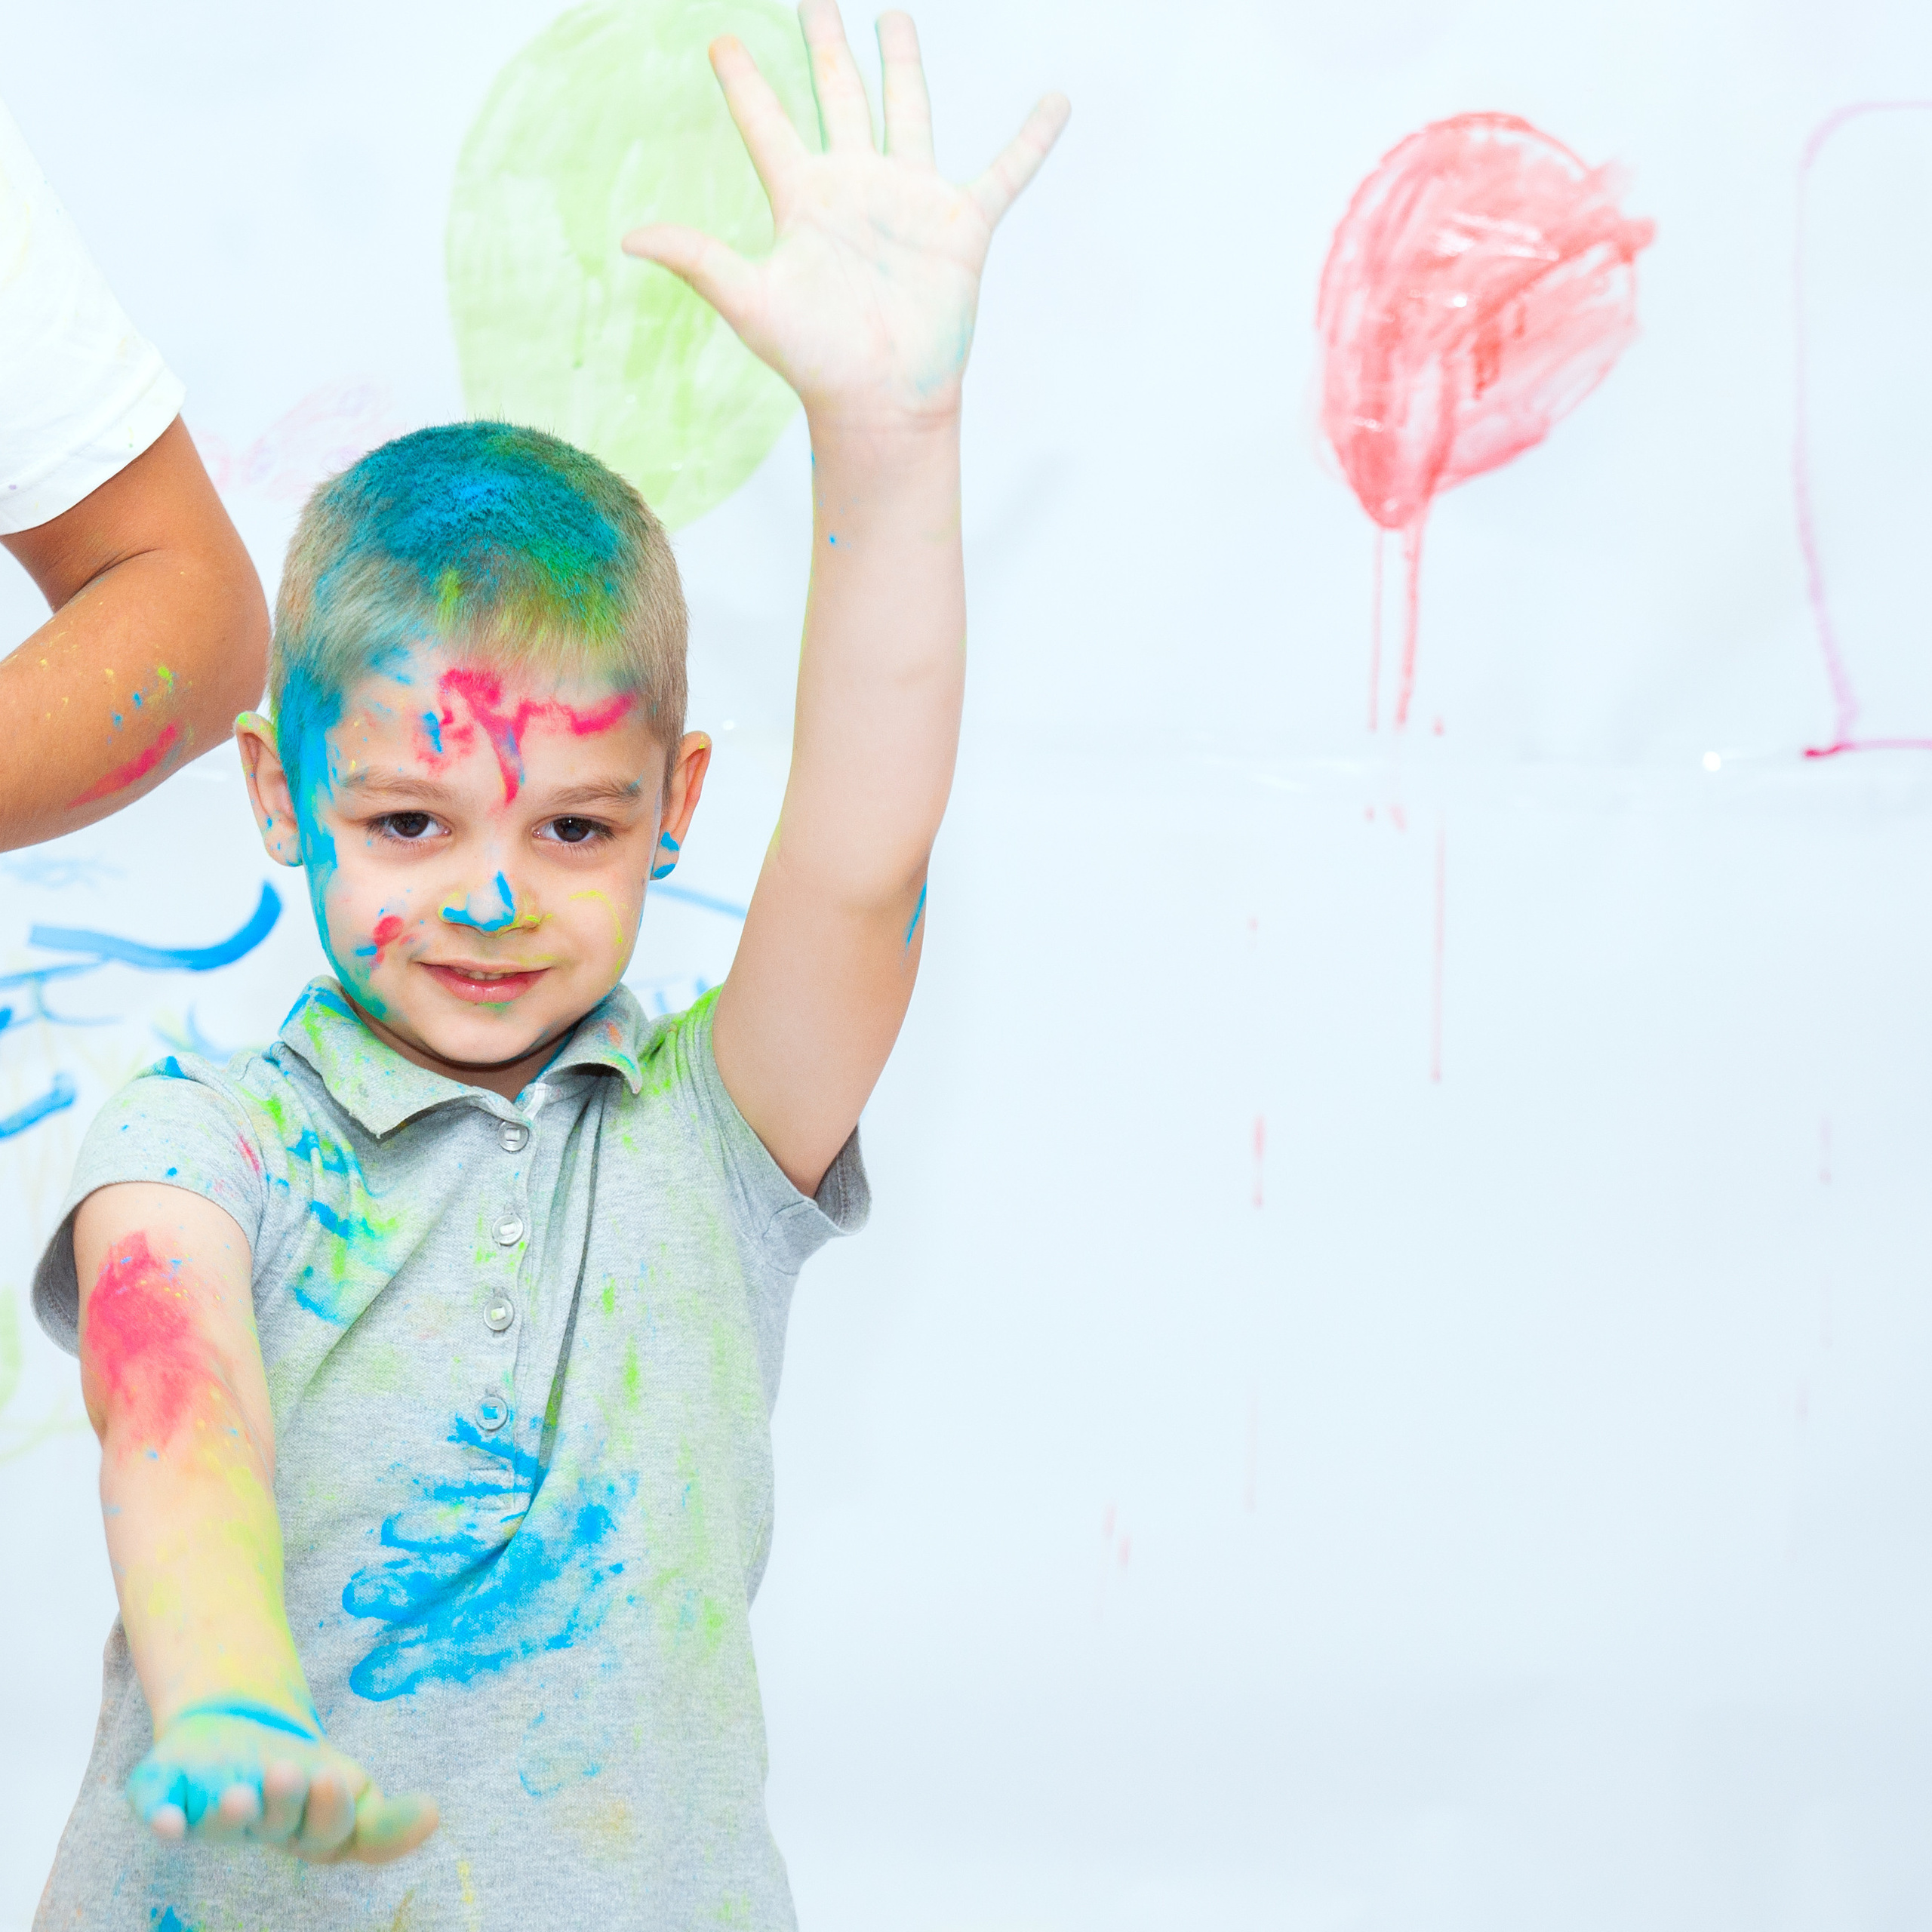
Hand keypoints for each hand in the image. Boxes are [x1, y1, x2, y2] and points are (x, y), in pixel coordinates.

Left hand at [126, 1706, 436, 1864]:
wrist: (233, 1727)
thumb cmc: (299, 1772)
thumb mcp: (351, 1789)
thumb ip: (384, 1819)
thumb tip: (435, 1816)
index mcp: (306, 1828)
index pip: (324, 1835)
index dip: (329, 1812)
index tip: (335, 1777)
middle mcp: (258, 1828)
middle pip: (274, 1827)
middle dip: (283, 1803)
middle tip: (286, 1772)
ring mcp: (208, 1813)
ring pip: (218, 1828)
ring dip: (230, 1817)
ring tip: (241, 1794)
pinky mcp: (165, 1794)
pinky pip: (156, 1810)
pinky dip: (159, 1818)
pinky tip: (165, 1822)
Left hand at [622, 2, 1068, 426]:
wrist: (881, 402)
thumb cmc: (816, 362)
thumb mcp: (751, 303)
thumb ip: (699, 259)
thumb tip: (629, 238)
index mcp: (804, 199)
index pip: (768, 124)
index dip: (744, 83)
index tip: (721, 43)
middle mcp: (856, 187)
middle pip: (839, 97)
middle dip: (826, 46)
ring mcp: (911, 200)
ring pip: (908, 113)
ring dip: (902, 66)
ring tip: (894, 18)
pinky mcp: (961, 226)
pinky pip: (1005, 172)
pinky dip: (1032, 139)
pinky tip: (1055, 102)